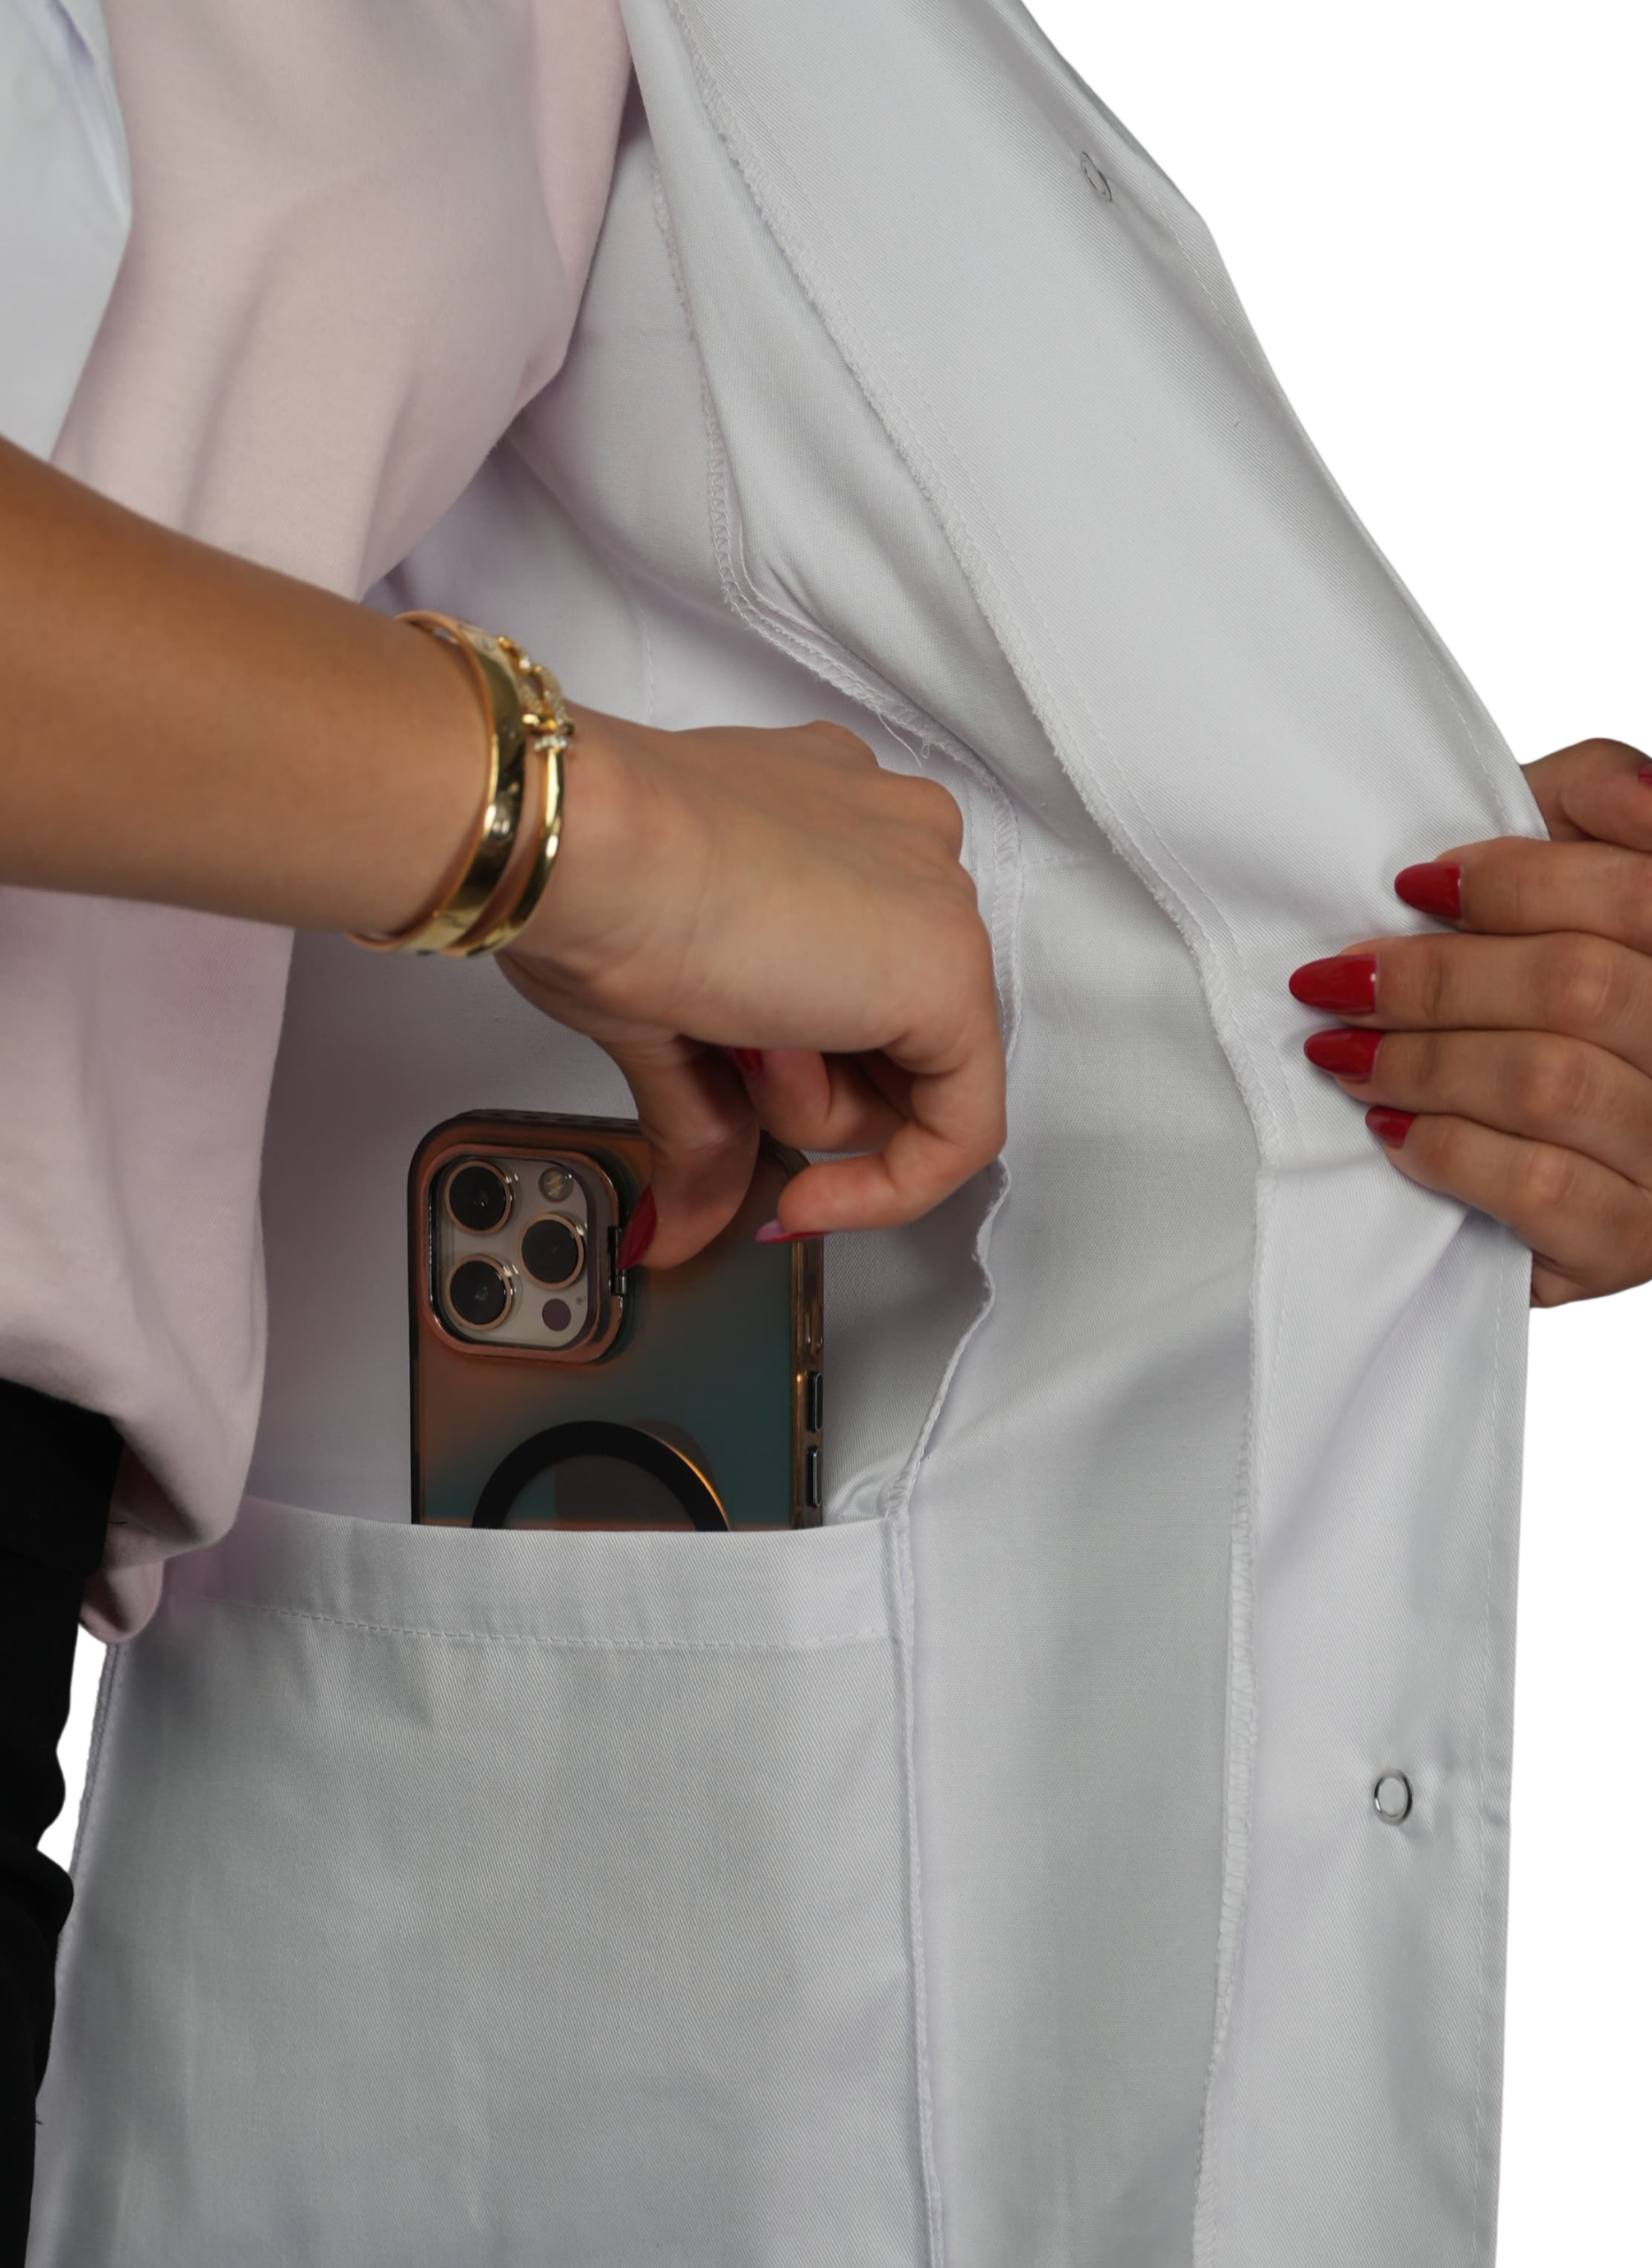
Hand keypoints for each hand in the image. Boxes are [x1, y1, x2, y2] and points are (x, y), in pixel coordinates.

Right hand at [498, 703, 1005, 1265]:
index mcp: (835, 824)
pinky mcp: (952, 972)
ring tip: (736, 1034)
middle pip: (889, 1034)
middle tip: (722, 1058)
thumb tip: (680, 1222)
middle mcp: (901, 844)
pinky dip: (892, 1186)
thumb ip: (708, 1119)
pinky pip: (964, 1127)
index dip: (801, 1074)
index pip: (854, 980)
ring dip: (809, 1108)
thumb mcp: (663, 1017)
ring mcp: (936, 897)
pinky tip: (811, 1198)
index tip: (741, 1113)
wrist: (586, 850)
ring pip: (914, 1076)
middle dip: (803, 1091)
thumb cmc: (594, 879)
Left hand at [1289, 736, 1651, 1306]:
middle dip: (1437, 979)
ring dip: (1420, 1061)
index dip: (1518, 880)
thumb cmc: (1550, 987)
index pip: (1633, 893)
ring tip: (1347, 1053)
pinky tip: (1394, 1132)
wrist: (1556, 1156)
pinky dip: (1447, 1150)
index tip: (1413, 884)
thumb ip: (1595, 799)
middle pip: (1578, 987)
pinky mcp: (1635, 1244)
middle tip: (1339, 981)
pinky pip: (1539, 1188)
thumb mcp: (1574, 869)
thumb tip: (1633, 791)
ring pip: (1550, 1083)